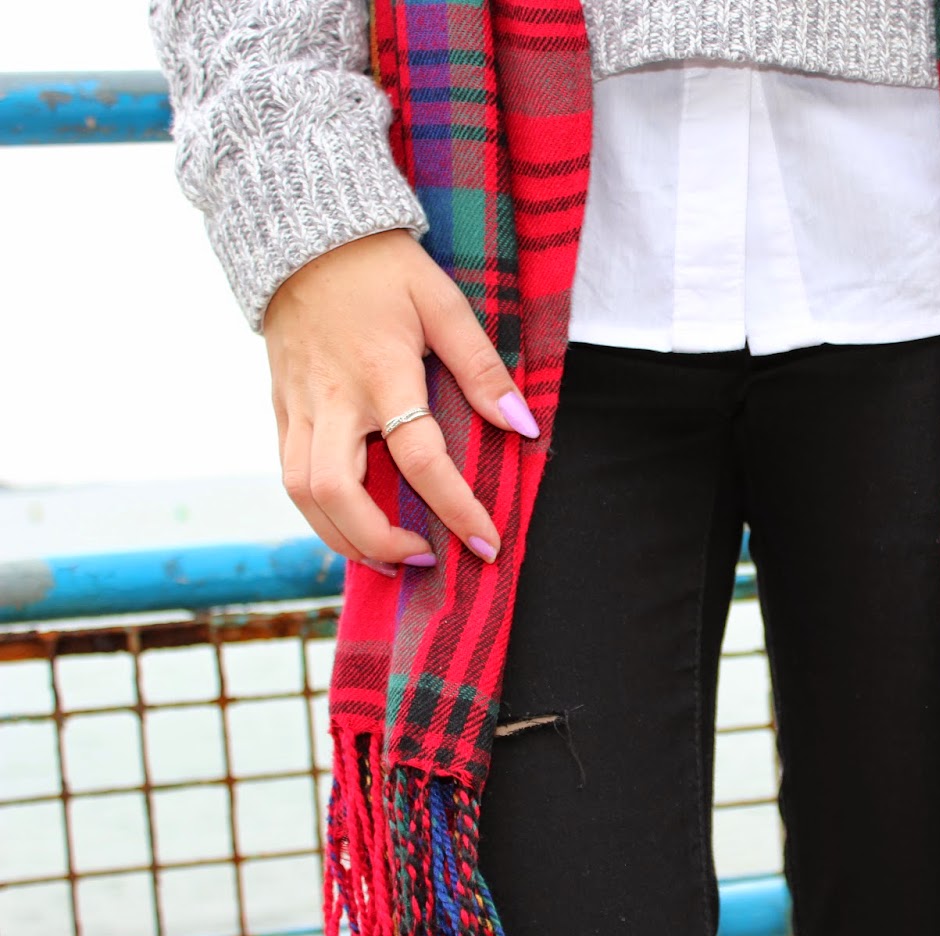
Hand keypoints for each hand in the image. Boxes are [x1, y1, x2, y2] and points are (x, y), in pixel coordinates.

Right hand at [262, 229, 539, 574]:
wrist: (303, 235)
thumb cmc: (383, 269)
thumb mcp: (443, 303)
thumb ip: (482, 367)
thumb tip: (523, 425)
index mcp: (379, 372)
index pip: (419, 457)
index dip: (455, 507)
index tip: (486, 542)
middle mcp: (331, 398)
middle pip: (333, 492)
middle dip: (378, 541)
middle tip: (426, 559)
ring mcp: (296, 405)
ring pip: (301, 493)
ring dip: (343, 538)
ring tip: (391, 557)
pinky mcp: (280, 407)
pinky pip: (289, 475)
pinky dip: (320, 512)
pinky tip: (354, 525)